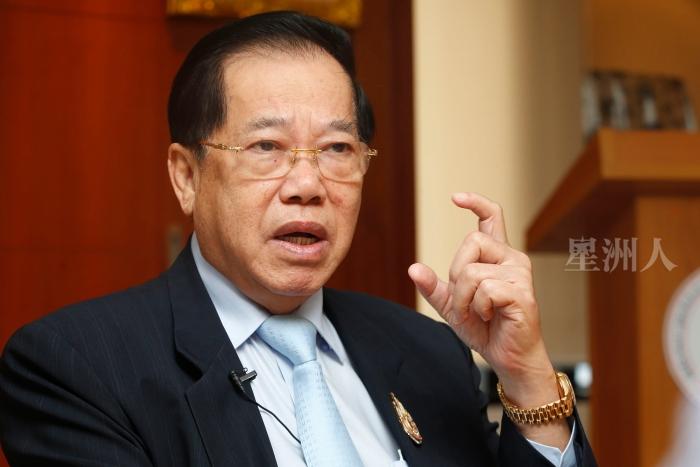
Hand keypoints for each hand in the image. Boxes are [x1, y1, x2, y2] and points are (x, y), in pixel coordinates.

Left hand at [408, 192, 554, 399]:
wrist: (508, 358)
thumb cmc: (485, 328)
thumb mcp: (452, 305)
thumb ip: (434, 286)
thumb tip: (413, 268)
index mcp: (497, 256)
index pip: (492, 217)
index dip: (476, 203)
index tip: (456, 198)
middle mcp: (512, 258)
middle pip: (470, 243)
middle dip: (456, 274)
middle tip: (465, 301)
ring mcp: (519, 274)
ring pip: (473, 270)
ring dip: (464, 298)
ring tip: (476, 313)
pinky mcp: (522, 293)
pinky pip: (484, 289)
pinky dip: (477, 307)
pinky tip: (489, 316)